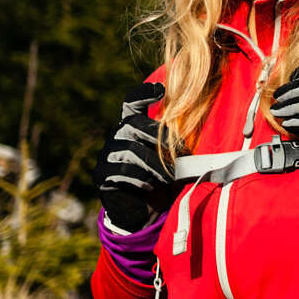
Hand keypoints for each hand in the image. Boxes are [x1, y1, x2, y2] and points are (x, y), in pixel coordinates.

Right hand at [92, 82, 171, 232]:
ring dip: (156, 164)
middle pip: (134, 123)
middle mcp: (117, 136)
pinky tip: (149, 185)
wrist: (142, 210)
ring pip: (131, 150)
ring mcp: (106, 155)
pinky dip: (140, 178)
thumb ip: (176, 144)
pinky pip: (121, 172)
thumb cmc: (161, 178)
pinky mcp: (102, 176)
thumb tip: (196, 138)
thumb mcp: (170, 157)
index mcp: (132, 127)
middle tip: (182, 153)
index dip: (143, 93)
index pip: (132, 102)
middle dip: (160, 136)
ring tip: (171, 176)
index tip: (160, 88)